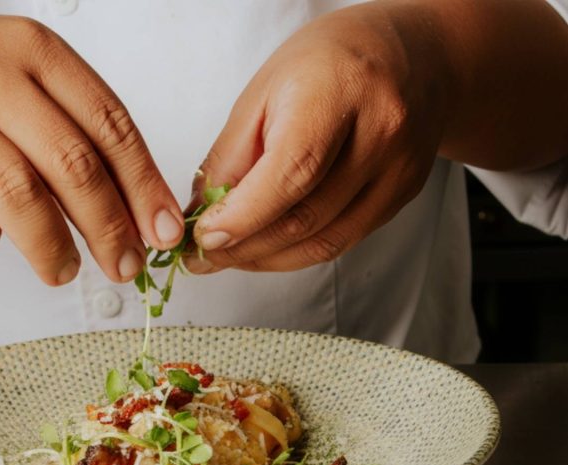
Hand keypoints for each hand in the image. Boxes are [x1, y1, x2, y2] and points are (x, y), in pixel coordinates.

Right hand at [0, 16, 183, 284]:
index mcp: (32, 49)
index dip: (144, 186)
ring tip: (62, 270)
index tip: (162, 232)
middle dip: (109, 227)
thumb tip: (138, 215)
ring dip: (52, 247)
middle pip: (72, 164)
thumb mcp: (20, 83)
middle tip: (125, 266)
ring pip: (19, 197)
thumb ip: (75, 135)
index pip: (109, 123)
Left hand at [185, 2, 451, 272]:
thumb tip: (202, 212)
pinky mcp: (403, 195)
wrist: (412, 55)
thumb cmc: (328, 64)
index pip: (291, 173)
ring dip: (267, 259)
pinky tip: (267, 247)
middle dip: (244, 247)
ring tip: (228, 257)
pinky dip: (297, 253)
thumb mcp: (264, 91)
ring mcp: (399, 168)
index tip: (203, 237)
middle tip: (203, 255)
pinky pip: (344, 240)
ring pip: (325, 241)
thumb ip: (230, 155)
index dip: (243, 217)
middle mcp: (381, 133)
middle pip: (305, 217)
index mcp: (339, 92)